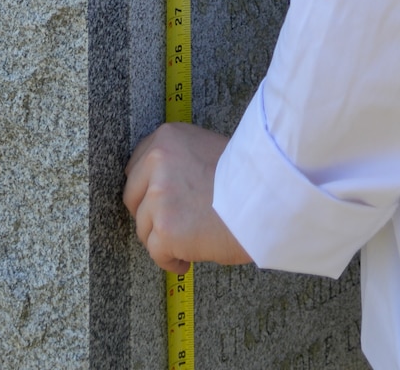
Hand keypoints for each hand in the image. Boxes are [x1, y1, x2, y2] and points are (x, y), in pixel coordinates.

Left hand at [123, 122, 253, 274]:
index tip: (157, 204)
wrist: (266, 198)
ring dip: (162, 240)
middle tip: (171, 226)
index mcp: (166, 138)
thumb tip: (156, 185)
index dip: (146, 191)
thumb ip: (177, 162)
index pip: (135, 168)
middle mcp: (157, 162)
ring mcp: (159, 196)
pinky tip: (188, 259)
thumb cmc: (244, 178)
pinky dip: (171, 261)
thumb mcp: (205, 149)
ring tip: (188, 242)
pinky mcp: (165, 229)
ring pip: (143, 228)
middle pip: (132, 198)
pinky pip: (155, 252)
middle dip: (149, 216)